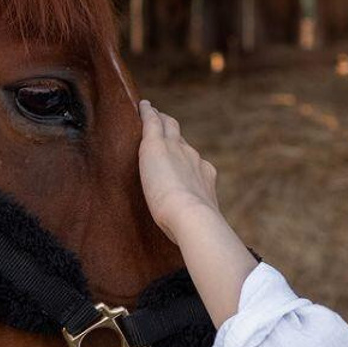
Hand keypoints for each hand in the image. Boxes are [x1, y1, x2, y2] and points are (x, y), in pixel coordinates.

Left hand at [138, 99, 221, 241]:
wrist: (191, 217)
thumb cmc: (194, 227)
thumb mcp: (200, 222)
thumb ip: (199, 223)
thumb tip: (206, 240)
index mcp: (203, 175)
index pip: (192, 160)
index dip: (185, 156)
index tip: (180, 155)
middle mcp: (192, 157)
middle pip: (181, 139)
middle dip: (174, 132)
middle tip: (165, 126)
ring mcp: (175, 148)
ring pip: (168, 126)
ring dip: (161, 119)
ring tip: (152, 113)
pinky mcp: (156, 145)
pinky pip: (151, 121)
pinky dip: (147, 112)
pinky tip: (142, 106)